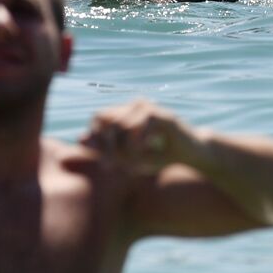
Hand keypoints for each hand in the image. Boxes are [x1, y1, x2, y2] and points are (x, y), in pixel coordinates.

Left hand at [79, 99, 203, 171]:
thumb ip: (106, 149)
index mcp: (127, 113)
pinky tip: (144, 155)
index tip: (107, 164)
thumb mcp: (130, 158)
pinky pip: (139, 127)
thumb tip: (79, 138)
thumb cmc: (162, 155)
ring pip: (120, 125)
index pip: (99, 118)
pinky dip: (137, 145)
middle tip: (115, 167)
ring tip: (132, 164)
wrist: (194, 154)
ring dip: (123, 149)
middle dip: (108, 148)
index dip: (98, 140)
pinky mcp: (163, 115)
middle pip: (107, 121)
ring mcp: (150, 108)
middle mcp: (136, 105)